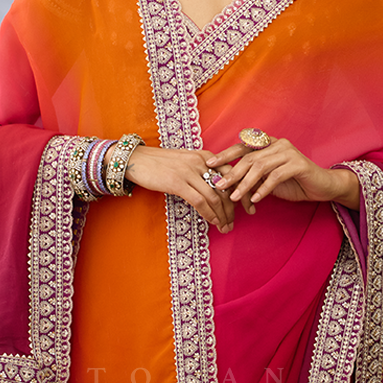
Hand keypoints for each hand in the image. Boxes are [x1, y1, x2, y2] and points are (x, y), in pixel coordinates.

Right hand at [123, 145, 239, 232]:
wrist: (136, 160)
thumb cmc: (160, 163)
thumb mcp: (186, 162)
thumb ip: (202, 171)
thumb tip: (216, 190)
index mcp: (206, 156)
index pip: (232, 174)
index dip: (241, 192)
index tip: (245, 206)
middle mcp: (201, 162)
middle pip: (225, 188)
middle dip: (233, 208)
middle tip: (234, 222)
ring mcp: (189, 172)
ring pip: (215, 197)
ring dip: (222, 215)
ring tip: (225, 227)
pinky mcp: (178, 183)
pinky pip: (200, 201)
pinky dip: (209, 214)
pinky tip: (213, 222)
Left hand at [206, 137, 359, 210]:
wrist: (322, 187)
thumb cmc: (293, 182)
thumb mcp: (267, 179)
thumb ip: (250, 176)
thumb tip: (225, 183)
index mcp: (268, 143)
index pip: (242, 147)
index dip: (225, 154)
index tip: (209, 164)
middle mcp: (277, 143)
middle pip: (249, 157)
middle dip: (232, 172)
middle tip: (219, 185)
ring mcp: (289, 152)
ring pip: (261, 166)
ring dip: (245, 183)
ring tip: (235, 197)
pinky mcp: (299, 164)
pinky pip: (276, 176)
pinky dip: (263, 189)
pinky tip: (255, 199)